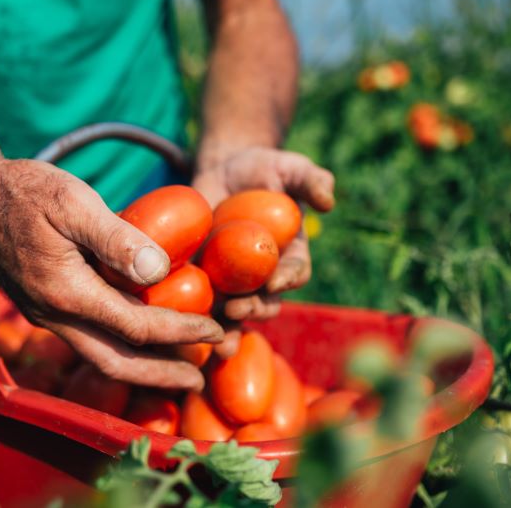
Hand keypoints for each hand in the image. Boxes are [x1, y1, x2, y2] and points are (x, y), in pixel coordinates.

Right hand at [0, 158, 224, 390]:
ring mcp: (46, 314)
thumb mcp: (72, 202)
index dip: (180, 332)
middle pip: (116, 363)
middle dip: (161, 375)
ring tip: (179, 370)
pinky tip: (142, 336)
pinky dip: (122, 346)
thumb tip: (160, 273)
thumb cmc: (23, 190)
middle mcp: (54, 315)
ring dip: (142, 368)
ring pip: (100, 356)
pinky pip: (89, 339)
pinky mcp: (45, 305)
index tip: (214, 330)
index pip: (135, 327)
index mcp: (65, 292)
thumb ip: (116, 238)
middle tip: (199, 380)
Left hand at [192, 147, 334, 323]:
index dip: (288, 279)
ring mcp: (234, 282)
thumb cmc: (265, 169)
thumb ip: (312, 180)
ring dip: (228, 329)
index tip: (276, 280)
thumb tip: (327, 201)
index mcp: (291, 255)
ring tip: (217, 342)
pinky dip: (195, 318)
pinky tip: (183, 326)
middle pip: (265, 303)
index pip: (295, 273)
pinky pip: (202, 303)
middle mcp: (265, 276)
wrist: (225, 170)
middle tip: (238, 308)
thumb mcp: (290, 167)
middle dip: (254, 310)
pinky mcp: (205, 279)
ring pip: (235, 314)